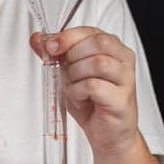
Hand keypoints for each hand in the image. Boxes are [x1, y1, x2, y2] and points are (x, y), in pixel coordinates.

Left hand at [30, 28, 141, 155]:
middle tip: (66, 72)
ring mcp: (126, 80)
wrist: (107, 132)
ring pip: (97, 63)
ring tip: (74, 87)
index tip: (51, 46)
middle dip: (72, 56)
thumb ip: (55, 55)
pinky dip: (77, 91)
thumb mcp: (68, 73)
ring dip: (75, 75)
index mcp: (113, 49)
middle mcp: (123, 61)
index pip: (92, 31)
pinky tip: (79, 98)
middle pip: (97, 43)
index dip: (67, 37)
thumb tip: (37, 38)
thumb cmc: (92, 102)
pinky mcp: (121, 99)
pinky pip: (93, 85)